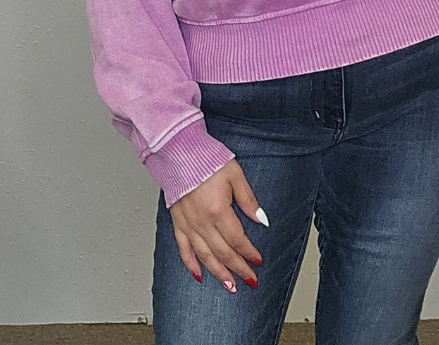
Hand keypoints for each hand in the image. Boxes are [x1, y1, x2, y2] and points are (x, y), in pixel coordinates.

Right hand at [169, 157, 265, 292]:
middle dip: (239, 269)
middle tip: (250, 280)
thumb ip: (248, 200)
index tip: (258, 260)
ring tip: (230, 286)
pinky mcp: (177, 222)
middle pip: (223, 253)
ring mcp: (188, 224)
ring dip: (219, 273)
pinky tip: (199, 275)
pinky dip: (191, 265)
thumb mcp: (235, 175)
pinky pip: (183, 249)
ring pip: (205, 256)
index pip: (237, 240)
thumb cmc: (206, 159)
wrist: (178, 151)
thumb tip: (261, 219)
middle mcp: (202, 221)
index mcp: (218, 210)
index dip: (249, 253)